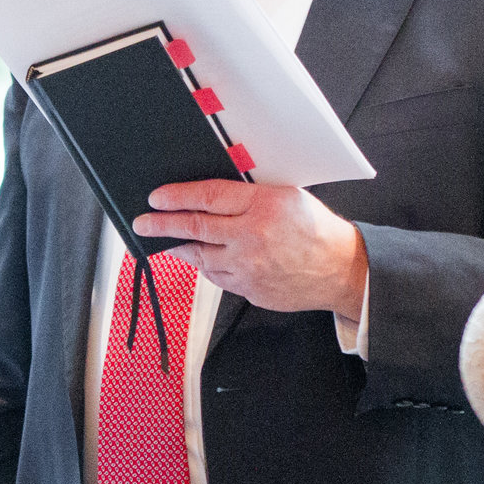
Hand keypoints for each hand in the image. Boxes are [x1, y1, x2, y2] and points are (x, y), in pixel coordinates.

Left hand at [132, 180, 366, 318]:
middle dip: (163, 224)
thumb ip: (249, 195)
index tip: (156, 198)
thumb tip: (208, 194)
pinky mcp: (249, 289)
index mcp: (264, 205)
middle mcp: (253, 236)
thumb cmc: (315, 229)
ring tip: (164, 239)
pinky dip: (203, 265)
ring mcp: (249, 266)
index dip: (177, 196)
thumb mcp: (286, 196)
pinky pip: (215, 276)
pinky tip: (196, 257)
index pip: (208, 196)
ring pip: (200, 256)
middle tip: (143, 222)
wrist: (340, 270)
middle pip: (196, 227)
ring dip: (179, 246)